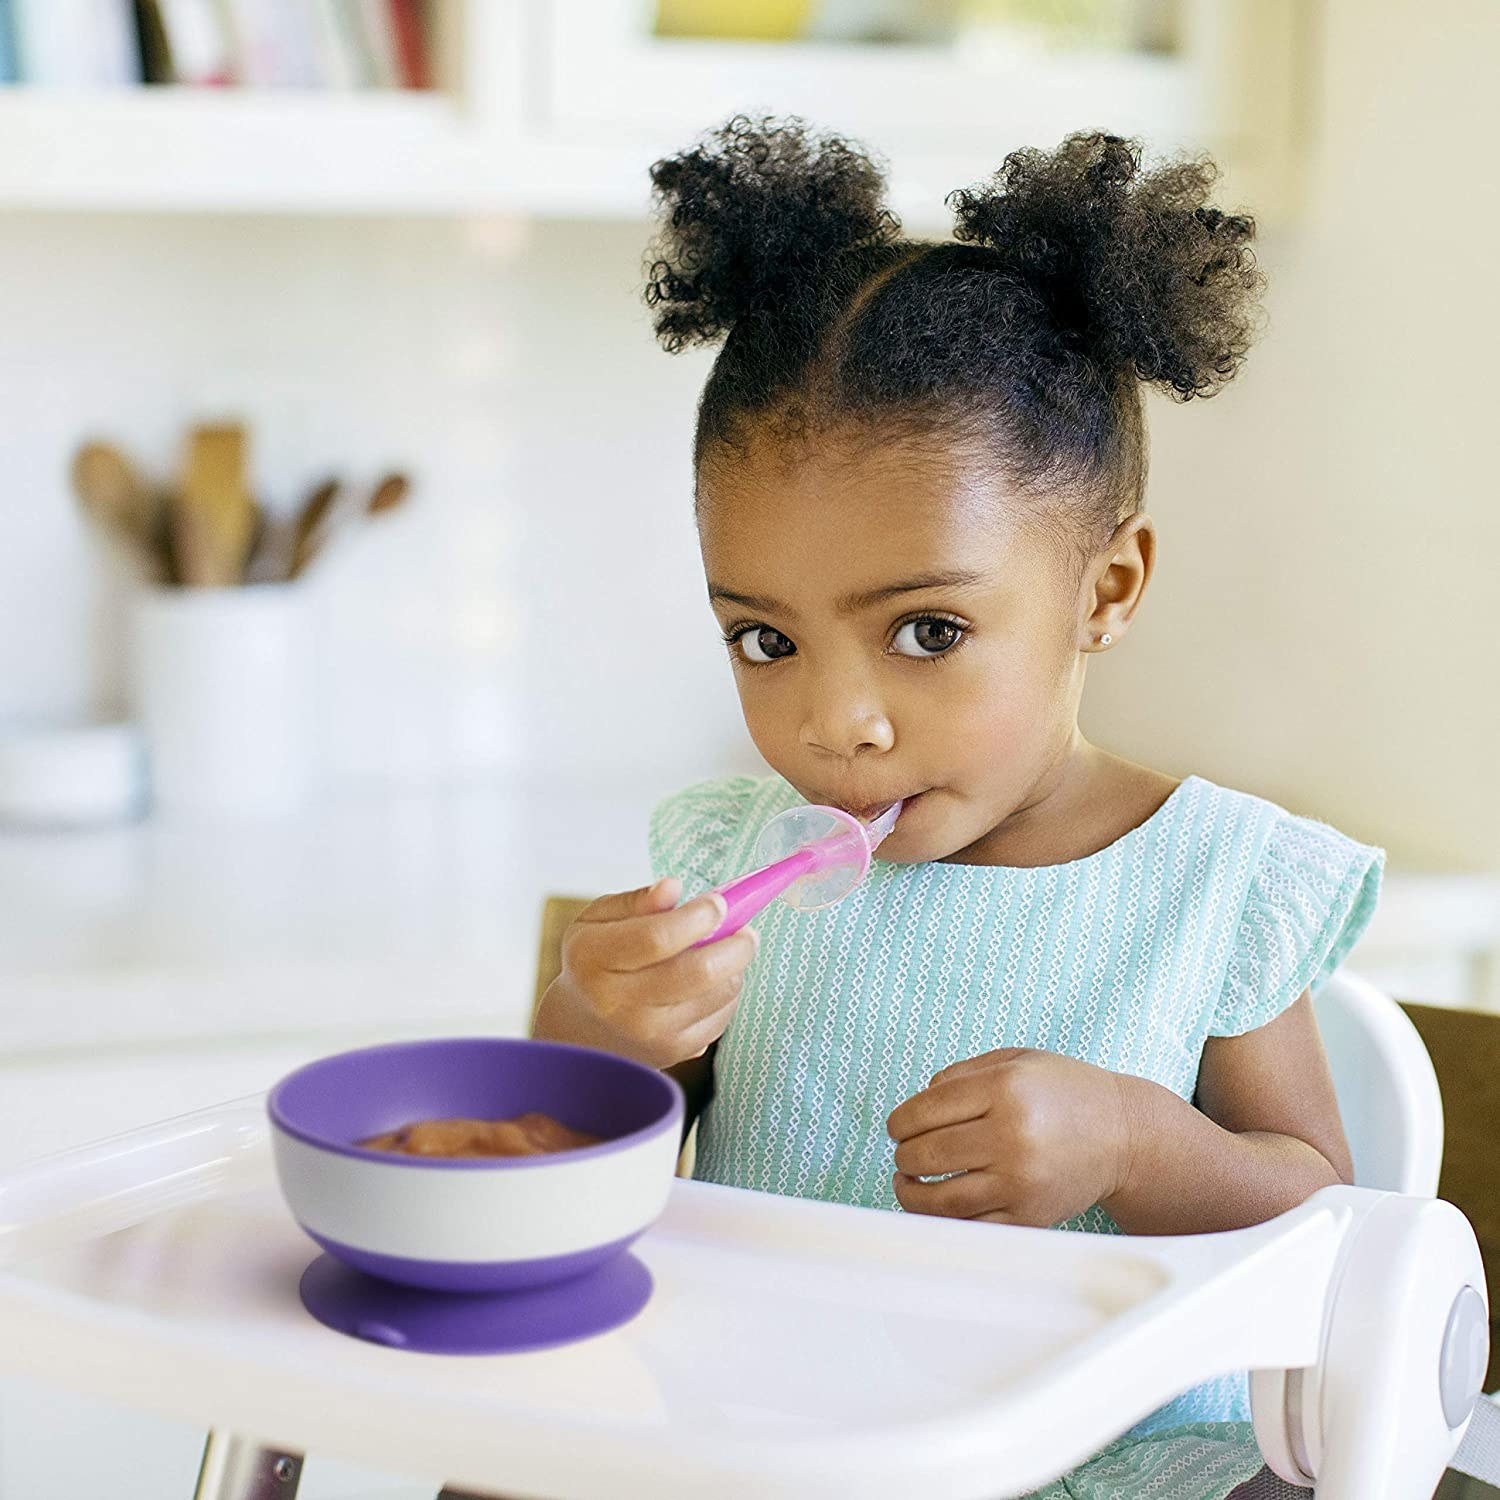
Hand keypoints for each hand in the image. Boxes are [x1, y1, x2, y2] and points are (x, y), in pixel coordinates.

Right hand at [534, 877, 757, 1070]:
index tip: (718, 903)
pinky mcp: (672, 1052)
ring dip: (735, 968)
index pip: (657, 938)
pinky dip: (728, 993)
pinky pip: (722, 1018)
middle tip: (745, 931)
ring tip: (729, 951)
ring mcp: (648, 1033)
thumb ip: (636, 900)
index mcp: (594, 958)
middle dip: (735, 945)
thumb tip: (672, 887)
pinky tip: (716, 980)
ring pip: (718, 994)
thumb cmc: (596, 962)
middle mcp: (618, 1002)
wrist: (581, 1026)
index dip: (697, 917)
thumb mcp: (598, 919)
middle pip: (697, 972)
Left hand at [885, 1048, 1131, 1227]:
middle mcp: (1014, 1135)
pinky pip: (972, 1227)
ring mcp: (1023, 1180)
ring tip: (907, 1183)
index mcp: (1005, 1088)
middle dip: (904, 1155)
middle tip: (905, 1154)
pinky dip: (945, 1221)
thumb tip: (915, 1107)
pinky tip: (938, 1205)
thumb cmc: (1062, 1092)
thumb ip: (960, 1075)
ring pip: (942, 1199)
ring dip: (911, 1193)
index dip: (899, 1122)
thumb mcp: (1014, 1062)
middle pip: (928, 1154)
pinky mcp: (1031, 1216)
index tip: (897, 1128)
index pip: (925, 1110)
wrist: (1124, 1135)